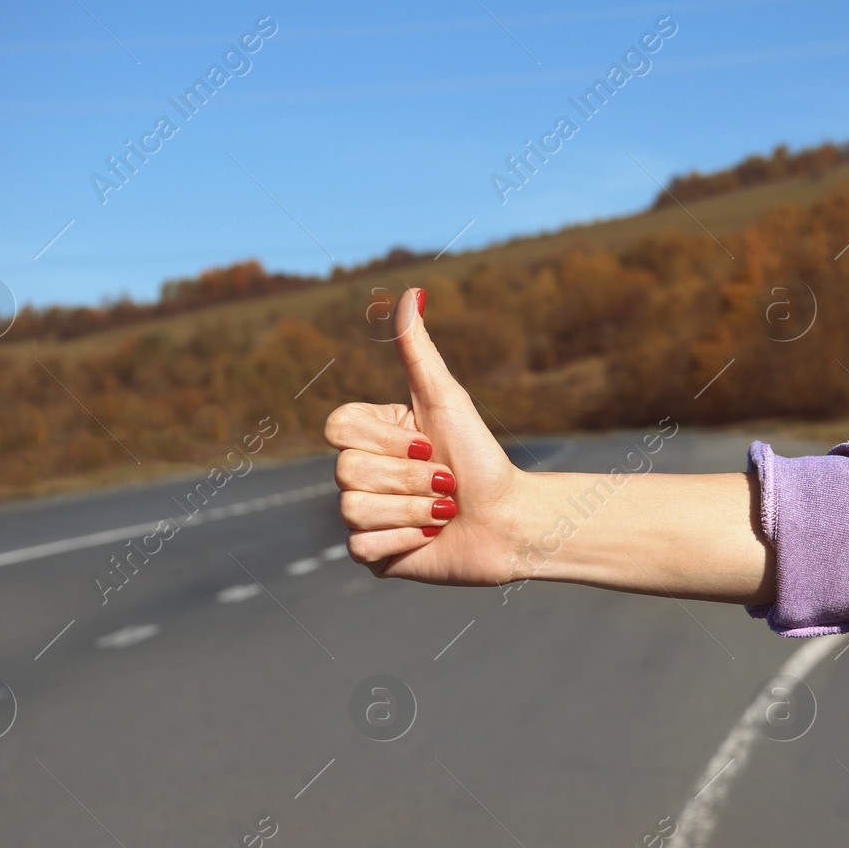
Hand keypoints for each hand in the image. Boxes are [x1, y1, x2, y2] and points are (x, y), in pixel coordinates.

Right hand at [325, 288, 524, 583]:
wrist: (511, 520)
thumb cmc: (481, 459)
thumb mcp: (446, 399)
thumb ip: (419, 350)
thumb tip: (412, 292)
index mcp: (373, 436)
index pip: (337, 428)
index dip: (386, 440)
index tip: (426, 443)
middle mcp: (362, 475)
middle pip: (345, 471)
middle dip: (409, 479)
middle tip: (445, 483)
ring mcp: (365, 516)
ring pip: (351, 508)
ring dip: (412, 511)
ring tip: (443, 513)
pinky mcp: (374, 556)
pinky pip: (360, 546)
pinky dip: (404, 541)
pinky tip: (431, 538)